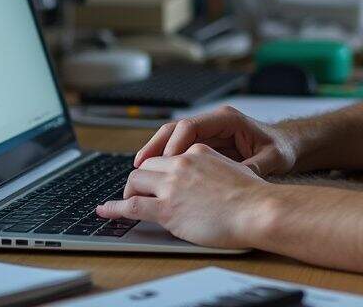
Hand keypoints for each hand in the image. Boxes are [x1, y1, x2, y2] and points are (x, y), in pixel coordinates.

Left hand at [97, 143, 273, 248]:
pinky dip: (113, 209)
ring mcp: (172, 185)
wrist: (257, 209)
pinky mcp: (166, 208)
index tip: (153, 176)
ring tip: (123, 202)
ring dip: (128, 192)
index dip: (158, 168)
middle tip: (137, 191)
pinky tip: (105, 211)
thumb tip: (210, 182)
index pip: (168, 155)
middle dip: (140, 178)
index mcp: (198, 152)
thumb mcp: (235, 170)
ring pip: (135, 181)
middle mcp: (181, 163)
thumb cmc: (254, 196)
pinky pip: (130, 206)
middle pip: (147, 166)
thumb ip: (216, 170)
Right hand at [133, 105, 298, 176]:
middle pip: (176, 128)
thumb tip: (238, 179)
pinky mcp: (207, 143)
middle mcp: (214, 122)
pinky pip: (181, 148)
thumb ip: (254, 167)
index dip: (175, 143)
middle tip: (139, 164)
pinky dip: (167, 160)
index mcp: (227, 119)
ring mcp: (209, 131)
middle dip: (156, 145)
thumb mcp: (272, 159)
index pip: (191, 126)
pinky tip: (157, 175)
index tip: (166, 162)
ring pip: (174, 137)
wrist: (288, 144)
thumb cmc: (281, 148)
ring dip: (156, 152)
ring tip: (139, 170)